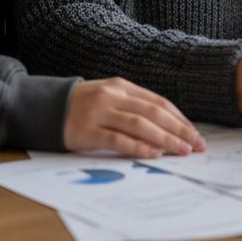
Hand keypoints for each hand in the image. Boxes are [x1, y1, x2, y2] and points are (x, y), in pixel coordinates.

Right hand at [62, 78, 205, 157]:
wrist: (44, 107)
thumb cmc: (83, 106)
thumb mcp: (110, 98)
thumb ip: (133, 107)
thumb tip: (167, 126)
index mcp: (122, 86)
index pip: (158, 102)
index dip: (179, 118)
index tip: (195, 133)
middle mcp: (113, 96)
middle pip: (154, 112)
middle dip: (179, 130)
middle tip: (197, 145)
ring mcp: (100, 112)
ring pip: (140, 124)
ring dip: (165, 138)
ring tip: (182, 151)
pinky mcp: (88, 130)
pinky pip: (118, 139)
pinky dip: (138, 146)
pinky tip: (154, 153)